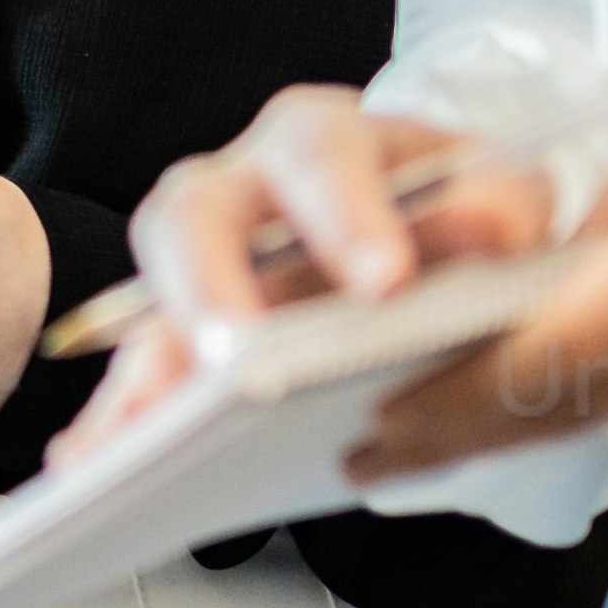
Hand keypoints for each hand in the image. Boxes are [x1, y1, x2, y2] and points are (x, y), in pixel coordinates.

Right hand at [58, 85, 561, 457]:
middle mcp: (245, 192)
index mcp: (327, 143)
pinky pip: (144, 376)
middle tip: (238, 360)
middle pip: (194, 213)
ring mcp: (208, 269)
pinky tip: (104, 464)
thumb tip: (490, 226)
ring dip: (146, 370)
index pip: (319, 153)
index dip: (344, 214)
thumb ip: (502, 204)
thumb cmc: (462, 216)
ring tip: (137, 441)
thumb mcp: (503, 197)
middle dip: (210, 286)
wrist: (456, 254)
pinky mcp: (192, 339)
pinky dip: (122, 418)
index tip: (385, 284)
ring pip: (150, 302)